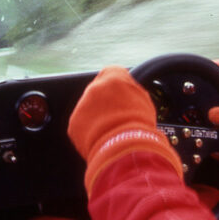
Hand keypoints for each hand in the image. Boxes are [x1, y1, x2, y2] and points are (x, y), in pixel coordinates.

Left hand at [69, 67, 181, 193]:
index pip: (113, 73)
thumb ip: (132, 90)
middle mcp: (94, 87)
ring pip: (89, 109)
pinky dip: (89, 132)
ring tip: (112, 130)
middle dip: (106, 102)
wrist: (125, 146)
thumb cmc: (140, 124)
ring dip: (97, 117)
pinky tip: (102, 138)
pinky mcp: (74, 124)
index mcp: (113, 77)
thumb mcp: (144, 100)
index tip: (121, 95)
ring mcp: (81, 106)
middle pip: (98, 92)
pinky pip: (82, 126)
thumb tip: (130, 92)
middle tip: (118, 116)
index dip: (118, 86)